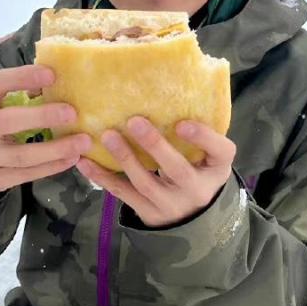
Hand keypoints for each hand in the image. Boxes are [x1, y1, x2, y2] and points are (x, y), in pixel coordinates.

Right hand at [0, 64, 91, 193]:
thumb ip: (20, 87)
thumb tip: (58, 78)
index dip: (22, 77)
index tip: (52, 74)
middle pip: (9, 122)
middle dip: (42, 117)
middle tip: (72, 113)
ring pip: (22, 156)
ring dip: (56, 149)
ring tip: (83, 142)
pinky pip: (25, 175)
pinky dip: (51, 167)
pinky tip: (71, 158)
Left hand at [76, 117, 236, 227]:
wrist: (191, 217)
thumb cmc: (197, 171)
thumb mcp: (207, 156)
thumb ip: (196, 132)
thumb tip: (167, 88)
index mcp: (217, 169)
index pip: (221, 151)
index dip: (203, 137)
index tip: (182, 123)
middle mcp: (197, 190)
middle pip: (177, 169)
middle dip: (155, 146)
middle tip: (134, 121)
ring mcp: (171, 205)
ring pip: (146, 183)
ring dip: (125, 158)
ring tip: (107, 136)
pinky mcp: (148, 213)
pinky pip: (123, 194)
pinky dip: (102, 177)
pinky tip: (85, 161)